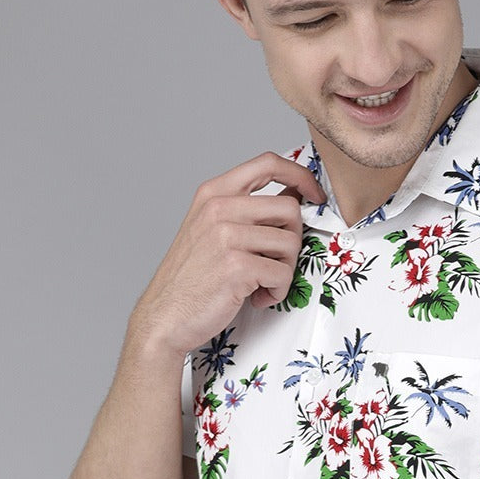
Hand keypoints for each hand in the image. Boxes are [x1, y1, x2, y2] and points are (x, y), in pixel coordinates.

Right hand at [130, 151, 326, 358]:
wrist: (165, 316)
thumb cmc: (192, 278)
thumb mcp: (212, 229)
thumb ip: (248, 210)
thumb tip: (294, 194)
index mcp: (214, 192)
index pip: (268, 163)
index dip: (301, 175)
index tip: (314, 195)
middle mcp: (218, 208)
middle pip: (290, 208)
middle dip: (293, 239)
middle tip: (275, 261)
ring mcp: (226, 236)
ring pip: (290, 242)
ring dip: (285, 270)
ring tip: (262, 283)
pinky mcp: (236, 266)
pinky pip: (283, 273)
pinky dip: (277, 291)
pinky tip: (257, 297)